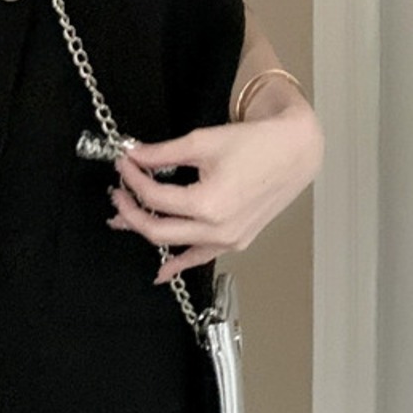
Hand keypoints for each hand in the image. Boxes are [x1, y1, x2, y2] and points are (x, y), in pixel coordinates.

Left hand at [106, 103, 323, 283]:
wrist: (295, 151)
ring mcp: (229, 240)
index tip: (124, 163)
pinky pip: (200, 257)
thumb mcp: (202, 142)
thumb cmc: (257, 144)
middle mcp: (218, 229)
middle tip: (118, 191)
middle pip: (157, 229)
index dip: (132, 179)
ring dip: (146, 232)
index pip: (154, 197)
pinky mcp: (236, 241)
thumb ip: (162, 153)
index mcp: (208, 204)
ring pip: (175, 245)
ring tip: (123, 220)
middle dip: (130, 210)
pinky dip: (179, 263)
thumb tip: (134, 156)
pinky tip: (162, 271)